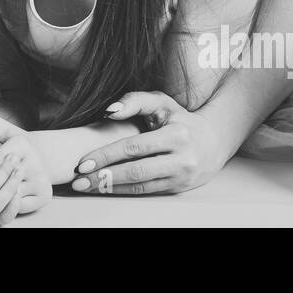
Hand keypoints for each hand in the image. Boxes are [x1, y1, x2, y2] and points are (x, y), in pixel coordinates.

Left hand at [69, 91, 226, 195]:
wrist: (213, 141)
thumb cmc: (180, 118)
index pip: (134, 147)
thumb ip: (134, 100)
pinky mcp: (178, 188)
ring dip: (110, 187)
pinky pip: (146, 191)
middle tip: (79, 180)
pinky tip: (106, 188)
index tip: (83, 162)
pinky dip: (124, 191)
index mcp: (177, 134)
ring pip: (140, 185)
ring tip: (87, 186)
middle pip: (135, 171)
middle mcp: (181, 158)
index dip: (107, 155)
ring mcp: (181, 176)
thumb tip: (108, 111)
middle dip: (104, 177)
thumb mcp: (161, 102)